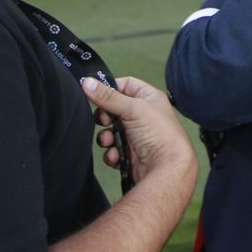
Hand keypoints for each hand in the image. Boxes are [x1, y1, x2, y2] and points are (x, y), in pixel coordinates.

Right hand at [81, 76, 197, 187]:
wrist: (166, 169)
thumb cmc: (158, 134)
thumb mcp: (132, 109)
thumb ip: (107, 97)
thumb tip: (86, 82)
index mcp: (149, 98)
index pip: (126, 85)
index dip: (110, 89)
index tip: (96, 94)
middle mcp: (143, 115)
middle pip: (114, 110)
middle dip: (105, 118)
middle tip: (103, 121)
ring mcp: (136, 135)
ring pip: (111, 131)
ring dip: (106, 137)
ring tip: (109, 141)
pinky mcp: (130, 154)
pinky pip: (113, 149)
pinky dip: (112, 153)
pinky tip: (116, 155)